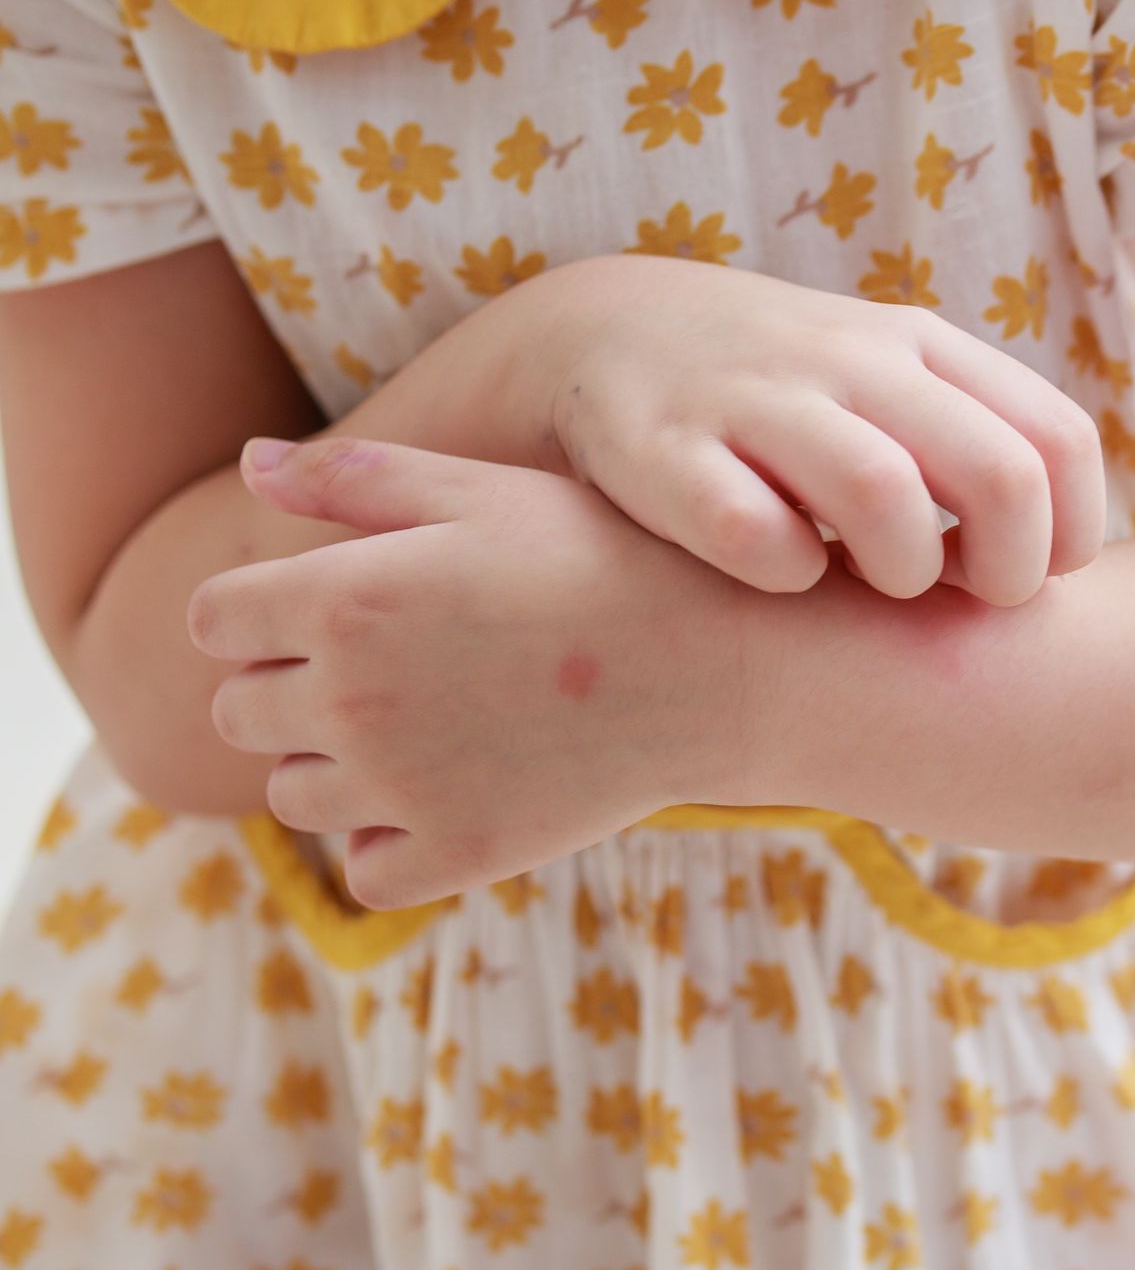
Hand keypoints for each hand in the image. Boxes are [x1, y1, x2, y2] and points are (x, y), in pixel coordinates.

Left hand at [187, 436, 781, 908]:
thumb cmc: (605, 556)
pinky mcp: (456, 854)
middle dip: (291, 686)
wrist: (722, 662)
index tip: (324, 609)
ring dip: (334, 765)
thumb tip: (249, 465)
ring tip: (425, 727)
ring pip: (294, 795)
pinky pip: (365, 867)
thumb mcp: (483, 492)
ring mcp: (401, 788)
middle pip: (240, 712)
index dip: (260, 612)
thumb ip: (355, 481)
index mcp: (343, 597)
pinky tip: (447, 793)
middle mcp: (351, 698)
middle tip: (390, 665)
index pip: (214, 622)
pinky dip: (388, 840)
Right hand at [545, 255, 1106, 605]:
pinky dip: (785, 573)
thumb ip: (973, 450)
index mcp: (921, 346)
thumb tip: (1056, 559)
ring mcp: (755, 400)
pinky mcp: (662, 452)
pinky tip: (780, 573)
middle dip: (1008, 572)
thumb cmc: (784, 396)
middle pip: (999, 475)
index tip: (1028, 575)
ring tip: (873, 584)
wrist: (602, 334)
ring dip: (901, 571)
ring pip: (883, 494)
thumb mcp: (889, 387)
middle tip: (964, 600)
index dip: (1068, 533)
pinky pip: (754, 533)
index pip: (1059, 441)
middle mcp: (851, 361)